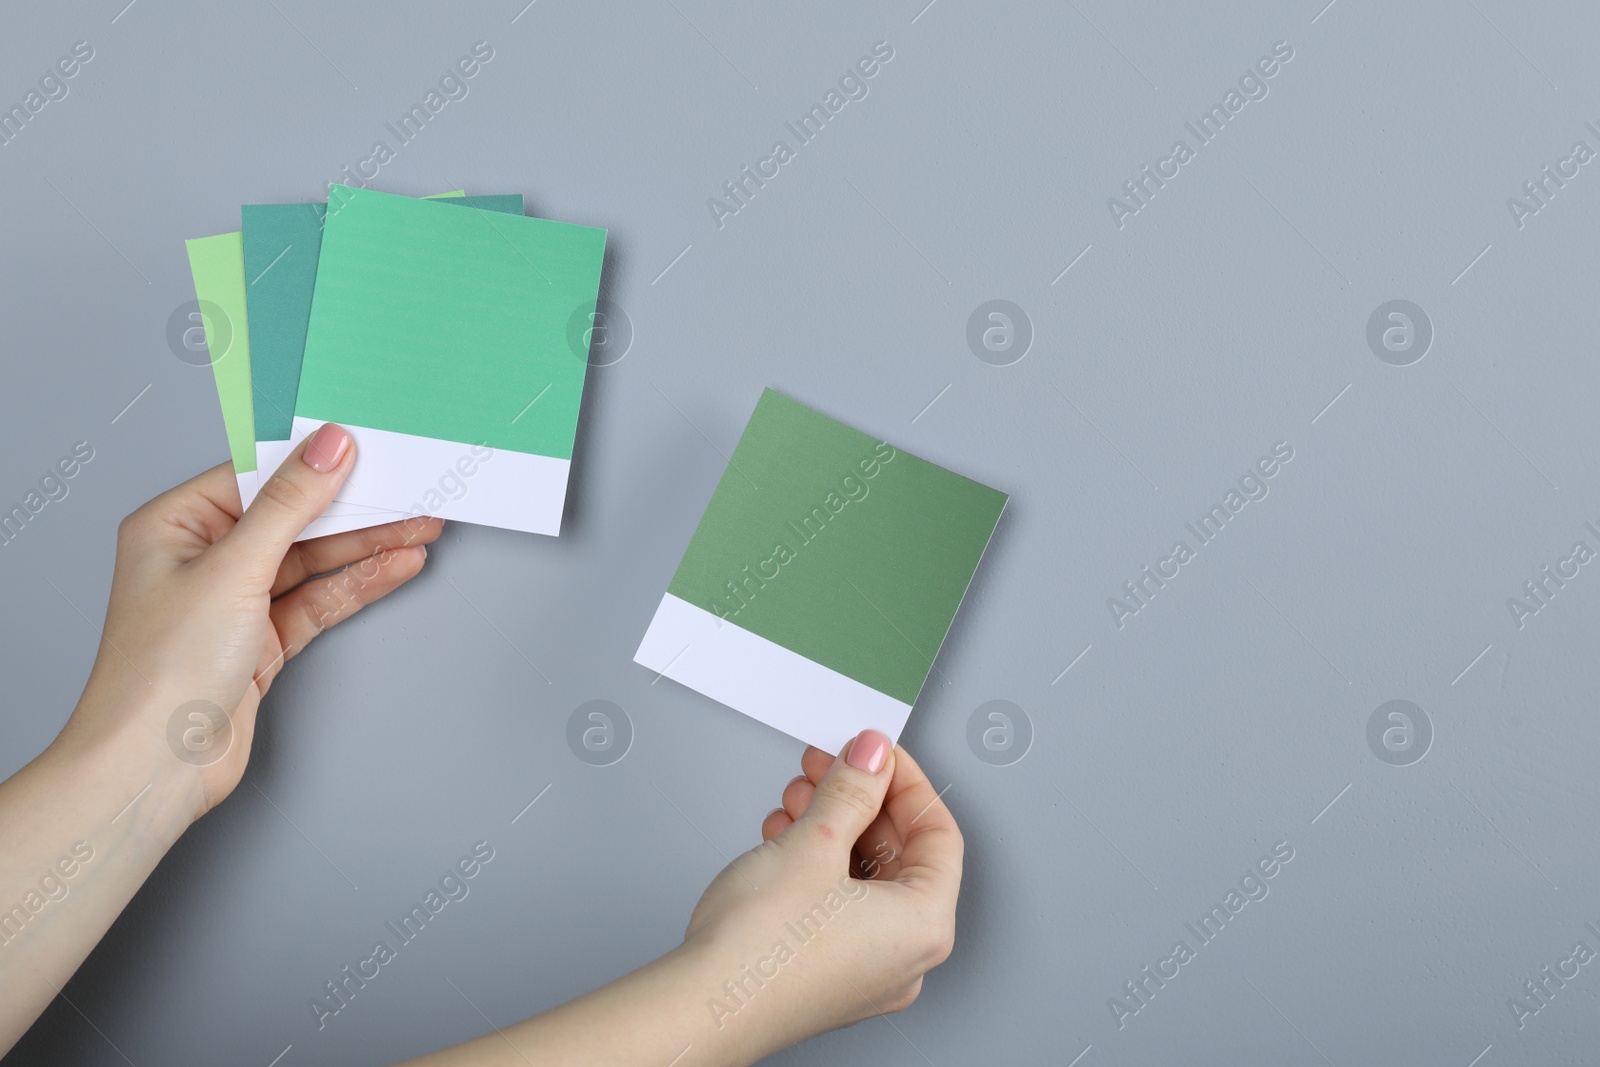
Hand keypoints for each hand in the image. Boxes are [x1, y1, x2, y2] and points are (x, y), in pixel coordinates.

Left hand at [64, 424, 441, 818]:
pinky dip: (357, 584)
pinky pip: (318, 600)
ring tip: (419, 529)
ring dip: (366, 547)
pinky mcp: (261, 641)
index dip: (312, 461)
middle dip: (353, 508)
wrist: (155, 767)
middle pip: (291, 519)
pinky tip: (394, 568)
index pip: (256, 476)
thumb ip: (289, 504)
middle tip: (409, 492)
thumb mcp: (234, 569)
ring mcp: (233, 602)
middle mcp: (201, 559)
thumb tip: (327, 446)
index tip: (364, 447)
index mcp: (174, 525)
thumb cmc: (161, 671)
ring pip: (312, 561)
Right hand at [683, 730, 961, 1052]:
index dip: (904, 781)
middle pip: (898, 855)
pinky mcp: (825, 973)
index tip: (874, 753)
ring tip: (796, 801)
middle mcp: (904, 957)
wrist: (698, 1007)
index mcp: (925, 927)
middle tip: (828, 767)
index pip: (938, 833)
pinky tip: (784, 838)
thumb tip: (872, 757)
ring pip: (863, 878)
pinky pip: (838, 905)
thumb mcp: (817, 842)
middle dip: (859, 802)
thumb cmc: (759, 951)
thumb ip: (853, 789)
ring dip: (832, 827)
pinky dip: (817, 865)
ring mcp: (864, 971)